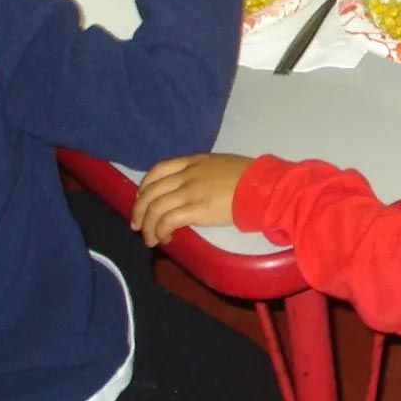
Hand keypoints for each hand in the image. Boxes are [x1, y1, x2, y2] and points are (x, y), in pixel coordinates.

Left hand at [132, 154, 253, 245]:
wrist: (263, 188)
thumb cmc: (248, 177)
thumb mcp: (220, 165)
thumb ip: (200, 173)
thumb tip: (188, 190)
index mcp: (193, 161)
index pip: (157, 170)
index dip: (144, 187)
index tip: (142, 200)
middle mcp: (187, 175)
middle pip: (150, 191)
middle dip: (139, 211)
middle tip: (138, 226)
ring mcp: (190, 191)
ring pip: (155, 209)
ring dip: (148, 227)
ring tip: (151, 239)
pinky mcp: (196, 209)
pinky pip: (167, 221)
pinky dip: (160, 232)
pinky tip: (165, 239)